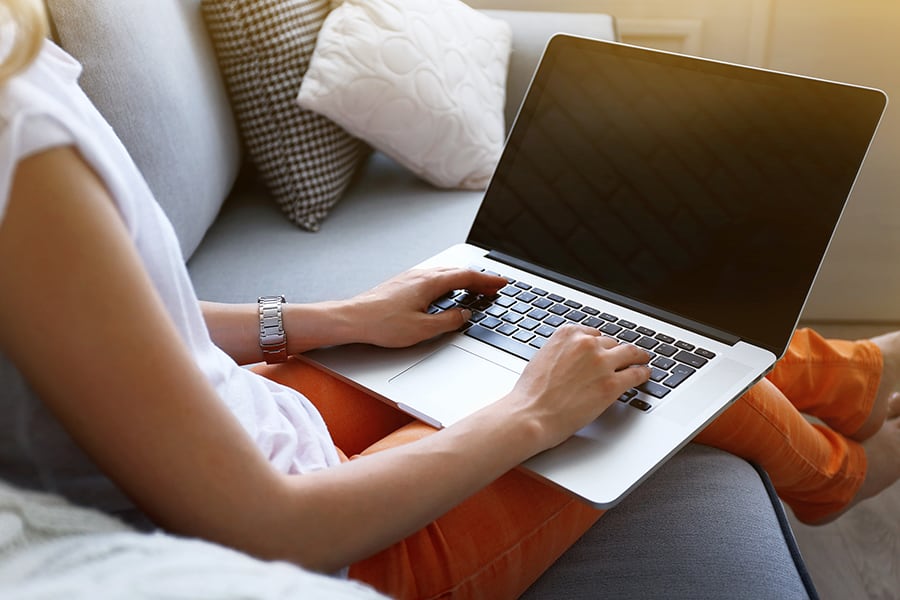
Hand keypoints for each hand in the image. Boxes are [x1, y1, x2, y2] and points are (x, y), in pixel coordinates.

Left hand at [347, 267, 506, 347]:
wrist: (352, 318)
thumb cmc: (382, 324)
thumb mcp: (422, 329)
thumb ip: (448, 321)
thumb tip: (464, 315)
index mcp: (430, 283)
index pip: (467, 277)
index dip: (487, 280)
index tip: (502, 283)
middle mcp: (421, 275)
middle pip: (458, 272)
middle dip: (479, 279)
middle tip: (494, 287)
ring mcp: (411, 277)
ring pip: (445, 274)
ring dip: (464, 280)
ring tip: (475, 289)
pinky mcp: (403, 284)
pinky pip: (433, 278)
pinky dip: (449, 282)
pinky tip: (447, 292)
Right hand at [500, 325, 651, 450]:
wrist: (531, 414)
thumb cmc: (531, 393)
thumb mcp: (542, 358)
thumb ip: (561, 352)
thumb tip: (572, 358)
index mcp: (568, 334)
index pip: (593, 333)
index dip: (601, 344)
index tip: (605, 348)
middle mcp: (586, 344)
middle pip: (611, 343)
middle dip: (616, 352)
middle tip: (624, 357)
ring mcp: (601, 363)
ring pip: (630, 353)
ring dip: (638, 357)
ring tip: (642, 360)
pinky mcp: (612, 384)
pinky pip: (636, 373)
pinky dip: (643, 373)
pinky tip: (645, 375)